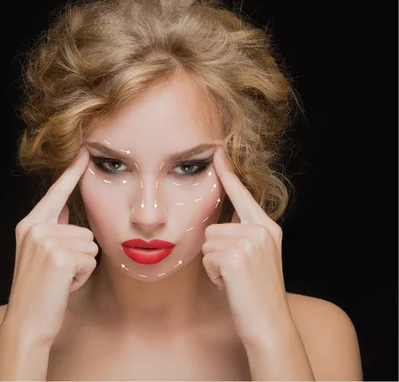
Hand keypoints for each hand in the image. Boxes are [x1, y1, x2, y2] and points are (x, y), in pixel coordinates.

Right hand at [4, 147, 97, 343]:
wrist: (26, 323)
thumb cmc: (38, 291)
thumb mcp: (40, 254)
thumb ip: (52, 229)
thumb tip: (64, 208)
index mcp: (29, 225)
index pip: (56, 194)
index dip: (71, 174)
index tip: (83, 152)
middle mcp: (34, 228)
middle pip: (85, 230)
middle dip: (80, 255)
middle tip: (58, 274)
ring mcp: (45, 241)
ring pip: (90, 245)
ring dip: (82, 267)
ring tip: (60, 280)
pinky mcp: (59, 256)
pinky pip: (90, 260)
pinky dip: (82, 277)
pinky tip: (64, 286)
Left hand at [202, 148, 290, 346]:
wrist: (269, 324)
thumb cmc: (257, 293)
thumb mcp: (258, 257)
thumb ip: (245, 234)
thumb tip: (227, 217)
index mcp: (268, 228)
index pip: (243, 196)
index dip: (228, 174)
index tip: (217, 152)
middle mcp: (261, 230)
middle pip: (213, 227)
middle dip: (216, 252)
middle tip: (236, 273)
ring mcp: (249, 242)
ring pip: (207, 242)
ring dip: (214, 264)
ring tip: (234, 279)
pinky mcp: (235, 256)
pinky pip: (207, 257)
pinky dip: (214, 275)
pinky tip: (231, 285)